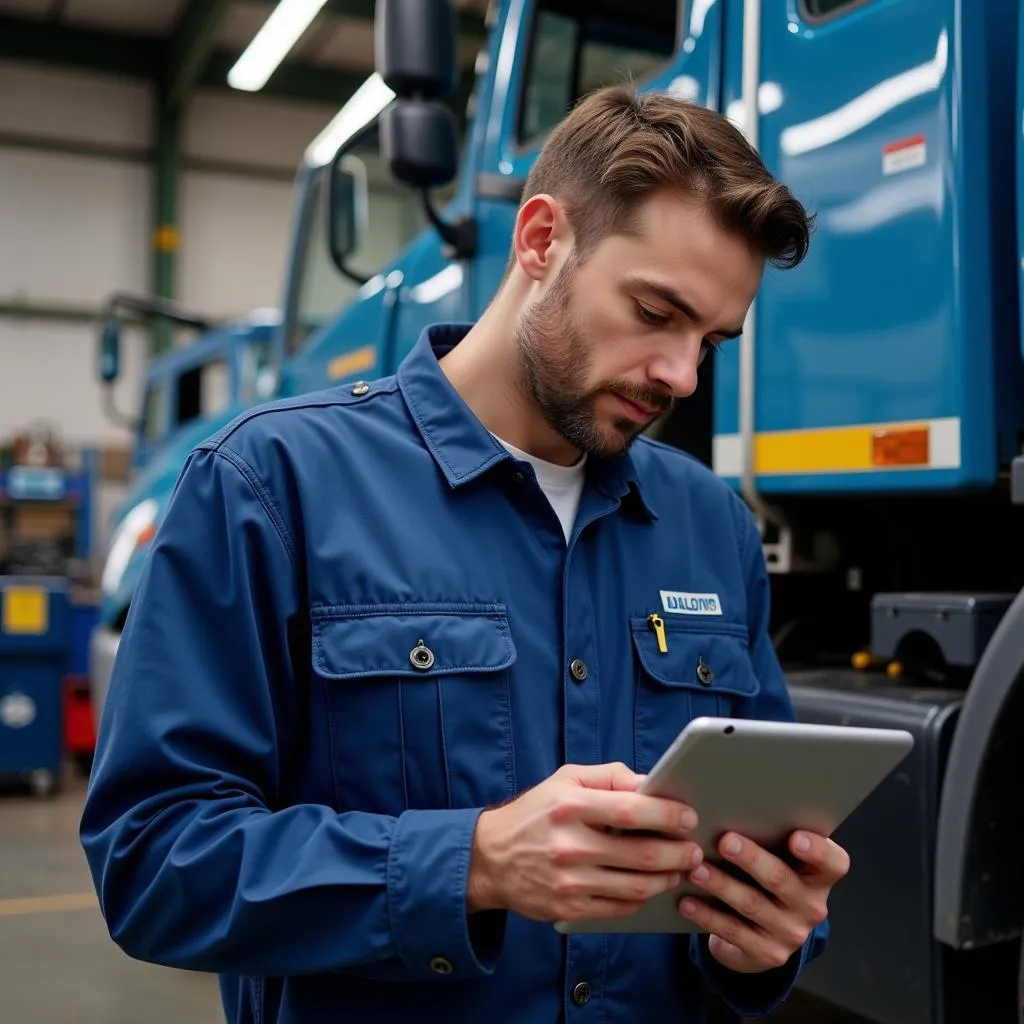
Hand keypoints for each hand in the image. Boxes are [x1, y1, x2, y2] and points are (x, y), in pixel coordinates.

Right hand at [467, 762, 702, 923]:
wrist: (491, 858)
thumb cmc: (536, 813)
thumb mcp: (565, 780)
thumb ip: (609, 777)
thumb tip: (650, 784)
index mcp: (569, 806)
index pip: (629, 810)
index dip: (666, 815)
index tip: (688, 817)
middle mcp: (569, 845)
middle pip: (640, 854)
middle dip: (678, 853)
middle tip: (694, 850)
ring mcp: (569, 882)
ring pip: (636, 887)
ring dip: (667, 879)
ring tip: (679, 869)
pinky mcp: (568, 909)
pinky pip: (619, 908)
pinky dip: (642, 898)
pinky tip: (650, 886)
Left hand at [678, 830, 848, 972]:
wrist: (762, 932)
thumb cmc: (766, 875)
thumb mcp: (777, 858)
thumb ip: (769, 836)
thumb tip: (731, 802)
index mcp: (820, 876)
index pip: (833, 862)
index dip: (817, 850)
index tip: (795, 837)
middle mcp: (812, 906)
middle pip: (781, 879)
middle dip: (751, 859)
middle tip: (725, 841)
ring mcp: (791, 933)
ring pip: (752, 905)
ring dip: (722, 885)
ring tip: (696, 869)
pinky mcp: (767, 953)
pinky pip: (733, 932)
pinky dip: (707, 915)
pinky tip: (687, 900)